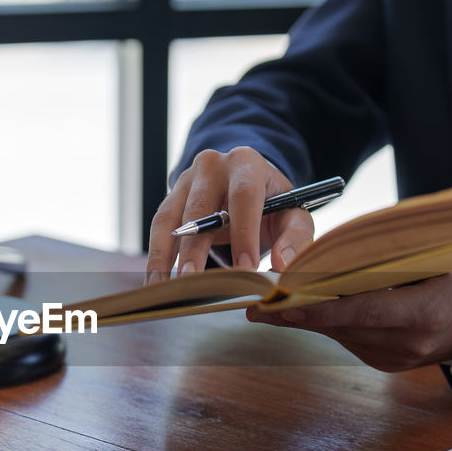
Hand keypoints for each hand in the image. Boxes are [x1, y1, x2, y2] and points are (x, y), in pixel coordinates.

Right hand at [147, 147, 314, 281]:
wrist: (247, 183)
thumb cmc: (273, 202)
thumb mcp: (293, 214)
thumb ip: (296, 238)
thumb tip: (284, 265)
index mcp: (246, 163)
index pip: (244, 196)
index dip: (244, 234)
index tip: (246, 270)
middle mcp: (212, 165)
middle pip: (200, 207)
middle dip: (195, 248)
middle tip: (194, 282)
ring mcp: (186, 179)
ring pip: (171, 218)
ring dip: (165, 255)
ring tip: (163, 288)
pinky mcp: (171, 196)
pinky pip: (159, 227)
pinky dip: (156, 257)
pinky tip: (155, 282)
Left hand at [247, 268, 451, 371]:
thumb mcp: (436, 258)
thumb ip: (391, 253)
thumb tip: (338, 244)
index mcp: (424, 314)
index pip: (363, 310)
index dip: (320, 306)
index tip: (283, 301)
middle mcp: (407, 343)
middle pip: (342, 326)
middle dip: (297, 314)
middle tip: (257, 304)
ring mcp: (395, 359)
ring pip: (339, 334)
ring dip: (305, 318)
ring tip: (270, 303)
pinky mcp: (385, 364)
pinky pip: (348, 339)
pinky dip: (326, 321)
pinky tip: (302, 309)